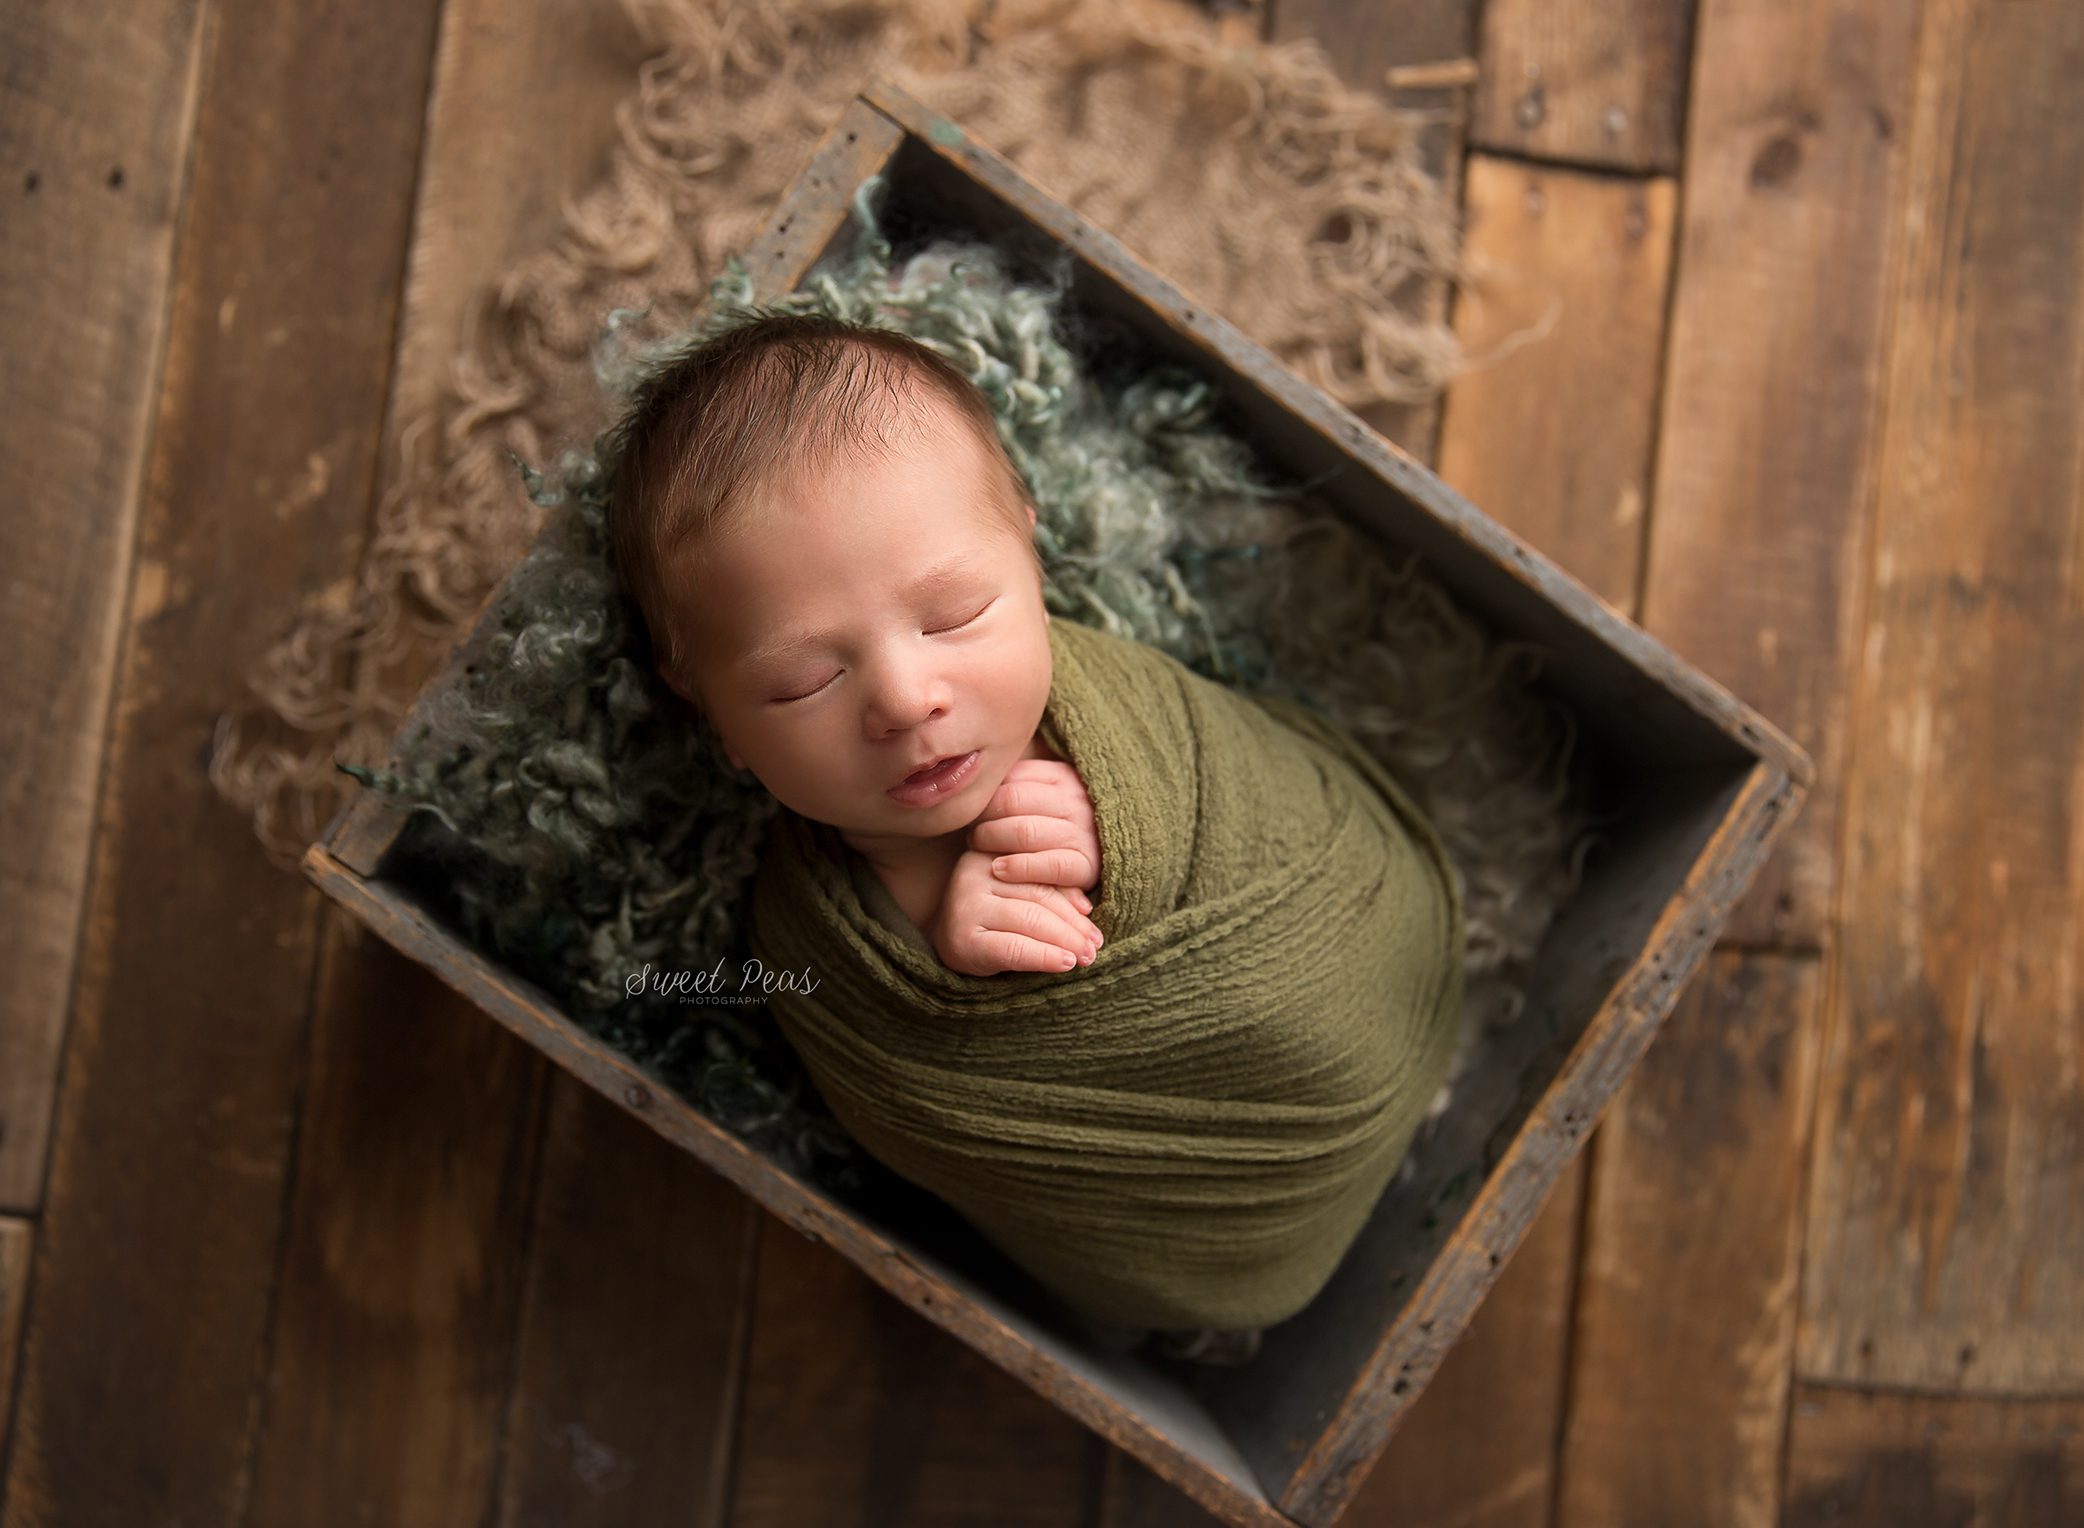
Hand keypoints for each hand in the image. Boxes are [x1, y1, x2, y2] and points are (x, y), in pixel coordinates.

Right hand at [928, 846, 1104, 976]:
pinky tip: (1064, 964)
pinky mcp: (962, 937)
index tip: (1092, 915)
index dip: (1071, 896)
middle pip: (1038, 896)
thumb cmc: (994, 917)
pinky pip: (1013, 948)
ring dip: (1065, 941)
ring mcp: (965, 903)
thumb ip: (1049, 890)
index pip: (1040, 872)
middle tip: (1095, 945)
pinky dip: (1044, 957)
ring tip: (1086, 957)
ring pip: (1030, 920)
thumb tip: (1087, 907)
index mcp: (990, 850)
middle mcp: (973, 871)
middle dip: (1073, 924)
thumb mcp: (1021, 895)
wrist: (946, 944)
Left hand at [966, 759, 1102, 899]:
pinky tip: (998, 869)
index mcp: (1063, 777)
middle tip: (972, 832)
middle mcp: (1075, 801)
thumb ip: (1019, 784)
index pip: (1011, 777)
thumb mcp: (1047, 794)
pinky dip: (1019, 867)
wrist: (1116, 854)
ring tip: (978, 847)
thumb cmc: (1062, 826)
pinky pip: (1048, 865)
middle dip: (983, 818)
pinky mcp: (1086, 866)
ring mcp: (1082, 833)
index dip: (985, 795)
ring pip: (1024, 832)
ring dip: (991, 840)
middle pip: (1011, 801)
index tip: (973, 810)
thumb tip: (973, 779)